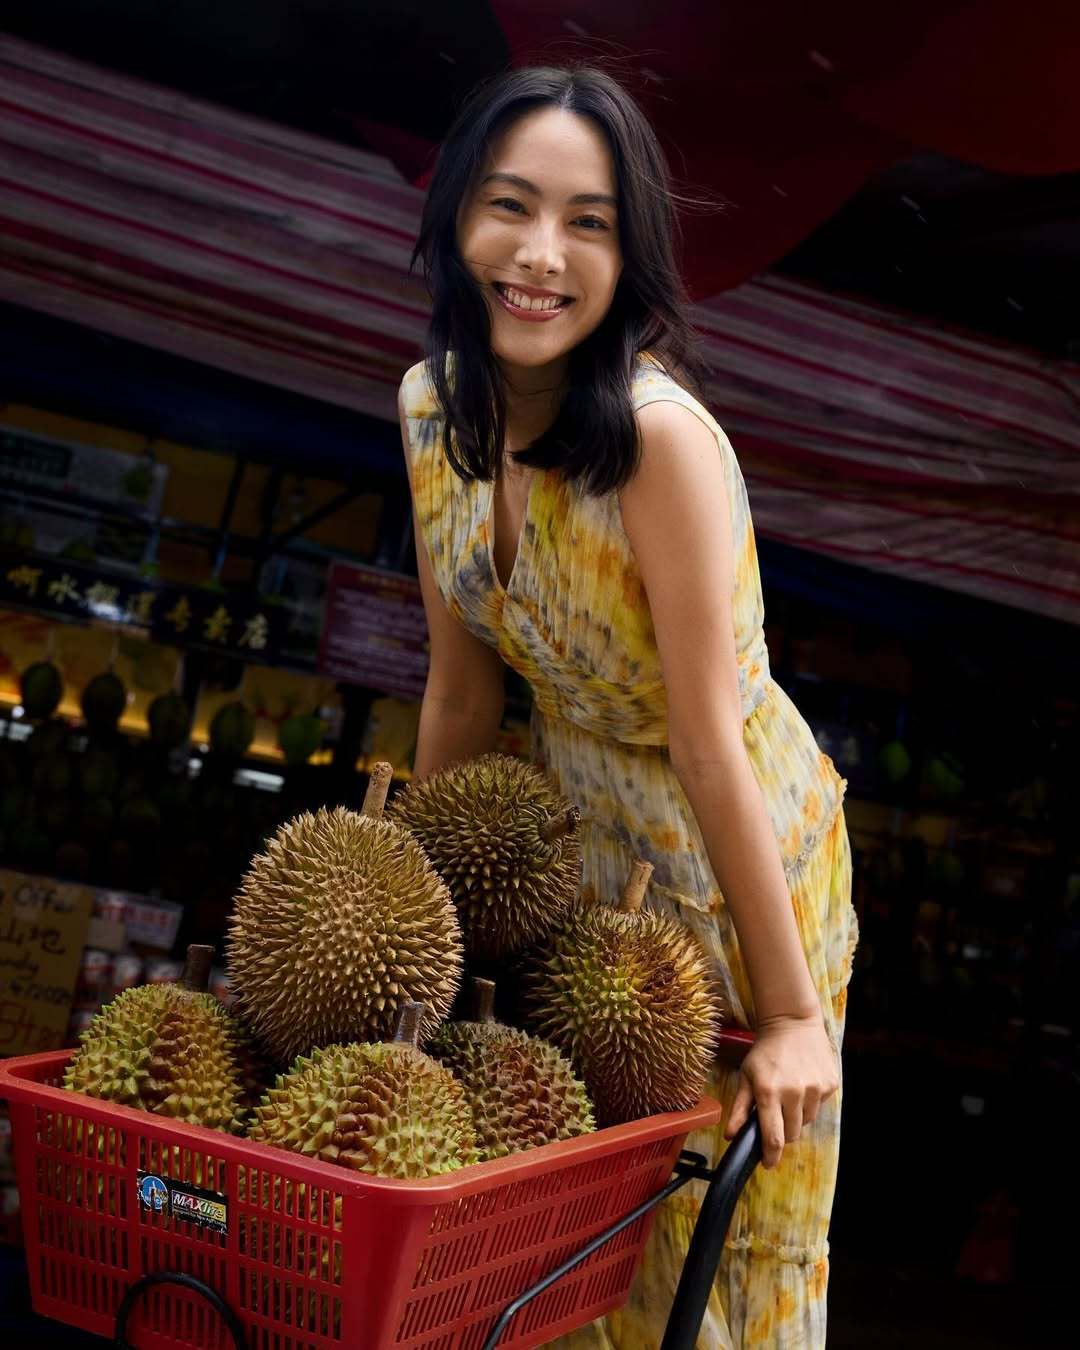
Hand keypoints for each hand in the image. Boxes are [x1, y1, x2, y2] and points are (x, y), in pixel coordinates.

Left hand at [724, 1012, 838, 1169]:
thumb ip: (739, 1109)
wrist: (792, 1023)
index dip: (770, 1156)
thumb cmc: (765, 1051)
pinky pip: (820, 1107)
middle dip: (782, 1131)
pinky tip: (803, 1083)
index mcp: (769, 1092)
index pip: (773, 1138)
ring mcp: (815, 1088)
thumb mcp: (746, 1076)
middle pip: (791, 1134)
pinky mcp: (830, 1084)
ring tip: (789, 1093)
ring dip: (797, 1116)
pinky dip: (810, 1102)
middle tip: (776, 1113)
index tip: (768, 1163)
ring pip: (806, 1122)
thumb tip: (730, 1136)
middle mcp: (794, 1092)